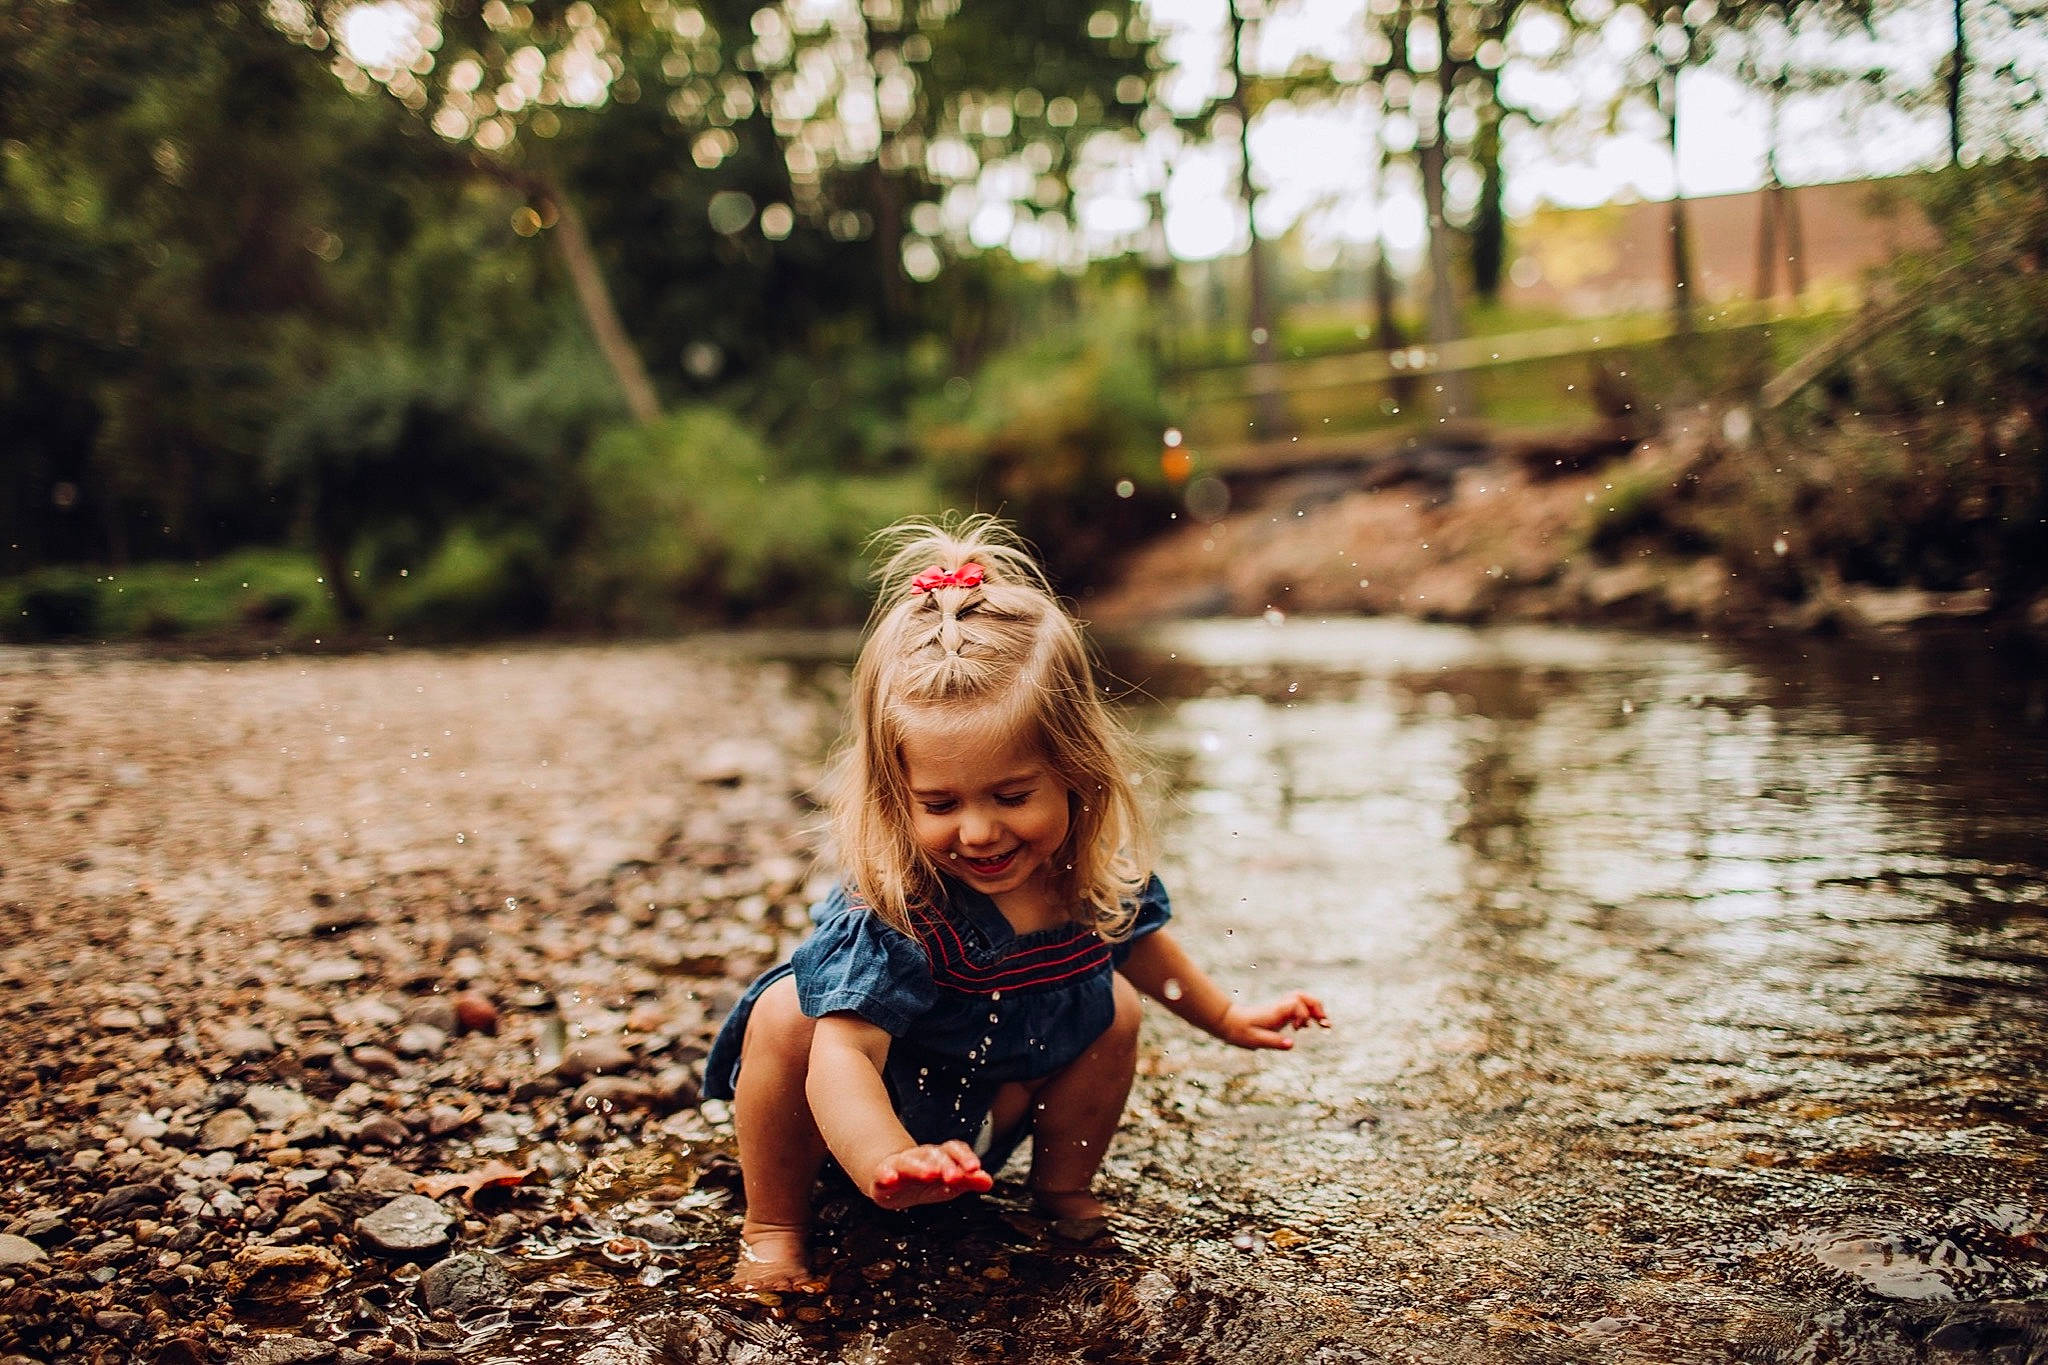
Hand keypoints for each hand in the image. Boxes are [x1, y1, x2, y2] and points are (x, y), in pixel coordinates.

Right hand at [866, 1140, 993, 1209]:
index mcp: (938, 1157)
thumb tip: (988, 1182)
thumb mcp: (947, 1183)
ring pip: (909, 1162)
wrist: (891, 1179)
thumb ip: (967, 1181)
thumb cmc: (924, 1182)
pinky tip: (891, 1179)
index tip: (975, 1168)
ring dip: (920, 1167)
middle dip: (944, 1164)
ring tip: (930, 1174)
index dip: (964, 1157)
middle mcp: (920, 1157)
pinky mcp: (882, 1175)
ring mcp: (900, 1164)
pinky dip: (886, 1174)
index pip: (953, 1150)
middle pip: (932, 1154)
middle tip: (954, 1176)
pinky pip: (883, 1173)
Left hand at [1218, 992, 1327, 1049]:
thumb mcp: (1255, 1040)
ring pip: (1302, 999)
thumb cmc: (1240, 1031)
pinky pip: (1297, 1006)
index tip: (1297, 1030)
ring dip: (1314, 1009)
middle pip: (1304, 996)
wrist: (1228, 1022)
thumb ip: (1274, 1042)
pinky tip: (1306, 1027)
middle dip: (1317, 1007)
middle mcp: (1280, 1007)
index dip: (1303, 1015)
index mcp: (1276, 1011)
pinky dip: (1306, 1013)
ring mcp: (1280, 1008)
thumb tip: (1292, 1044)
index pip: (1296, 1004)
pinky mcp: (1279, 1013)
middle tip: (1324, 1023)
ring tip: (1322, 1024)